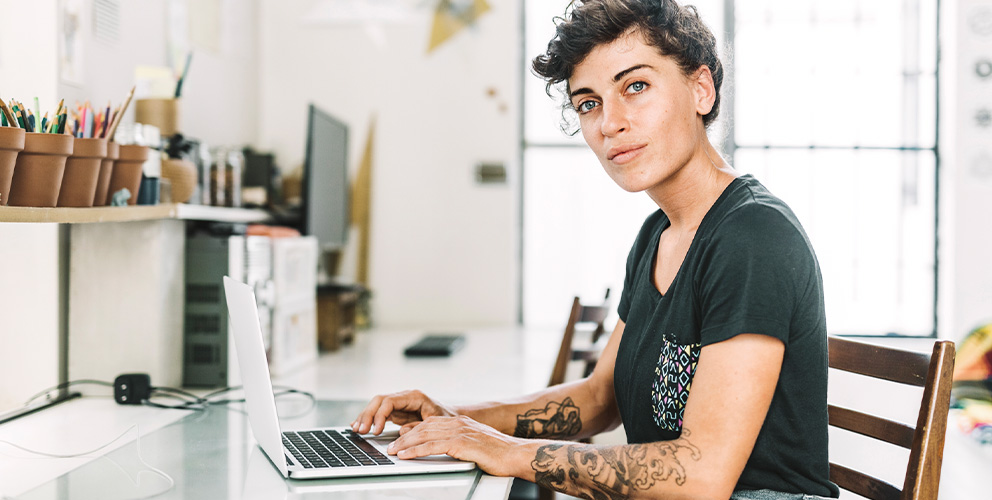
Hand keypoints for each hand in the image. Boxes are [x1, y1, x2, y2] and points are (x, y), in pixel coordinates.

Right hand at [351, 390, 456, 434]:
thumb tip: (401, 431)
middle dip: (368, 415)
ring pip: (376, 405)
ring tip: (355, 429)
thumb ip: (418, 426)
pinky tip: (358, 425)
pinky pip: (379, 412)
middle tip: (360, 430)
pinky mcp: (396, 411)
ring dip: (365, 417)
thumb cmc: (446, 419)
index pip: (390, 401)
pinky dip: (369, 419)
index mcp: (414, 396)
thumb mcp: (436, 423)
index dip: (380, 415)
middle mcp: (404, 397)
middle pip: (379, 400)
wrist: (452, 417)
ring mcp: (399, 403)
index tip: (376, 430)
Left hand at [386, 415, 533, 476]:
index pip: (430, 424)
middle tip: (391, 446)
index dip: (413, 431)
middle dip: (405, 437)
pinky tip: (406, 455)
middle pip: (424, 428)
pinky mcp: (461, 443)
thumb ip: (460, 444)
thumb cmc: (500, 454)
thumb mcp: (476, 445)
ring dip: (405, 444)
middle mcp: (458, 423)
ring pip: (424, 436)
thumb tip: (446, 450)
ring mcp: (459, 431)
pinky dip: (416, 451)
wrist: (517, 454)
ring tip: (393, 452)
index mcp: (461, 422)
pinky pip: (432, 446)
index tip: (400, 438)